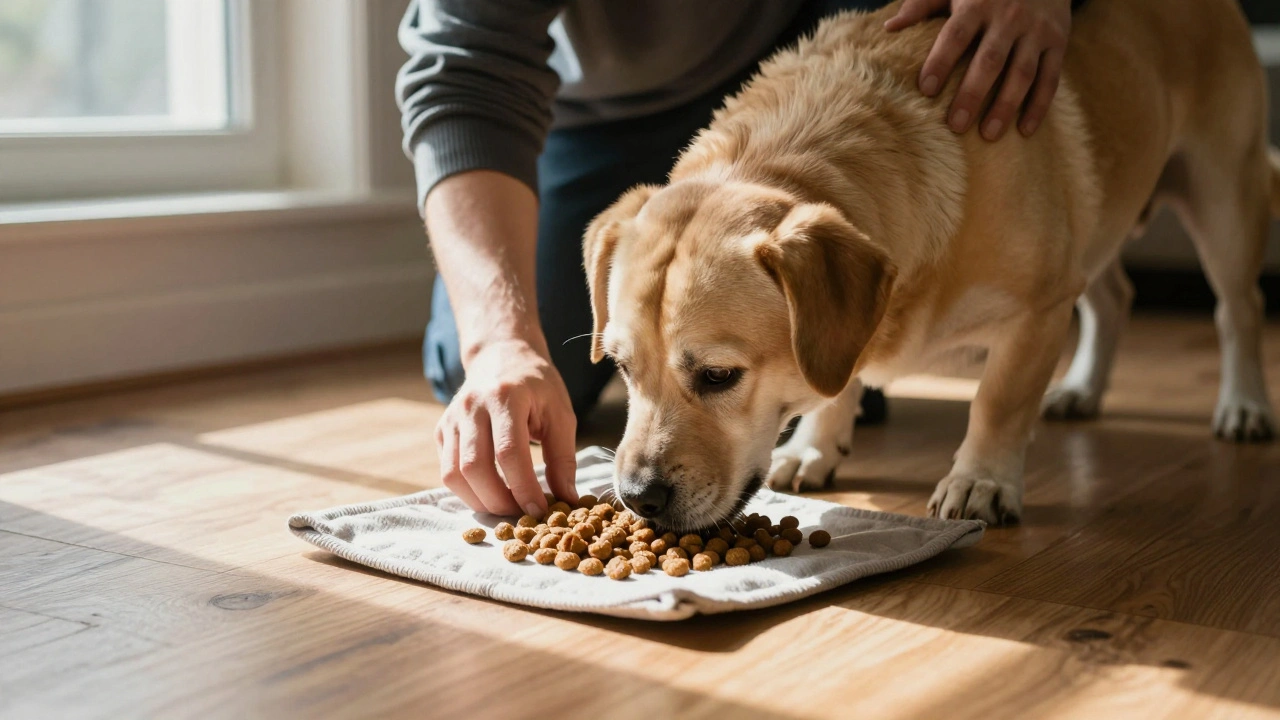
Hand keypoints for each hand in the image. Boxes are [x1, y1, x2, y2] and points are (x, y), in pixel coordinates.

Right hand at [436, 339, 578, 516]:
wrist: (501, 356)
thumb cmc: (537, 386)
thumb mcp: (561, 414)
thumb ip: (564, 458)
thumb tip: (568, 499)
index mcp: (505, 397)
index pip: (509, 452)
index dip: (524, 488)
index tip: (540, 510)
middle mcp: (472, 406)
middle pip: (475, 467)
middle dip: (499, 501)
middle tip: (523, 516)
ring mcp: (452, 418)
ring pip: (453, 474)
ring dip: (480, 501)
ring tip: (507, 509)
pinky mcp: (442, 430)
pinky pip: (447, 470)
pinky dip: (467, 491)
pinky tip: (490, 494)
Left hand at [885, 0, 1071, 139]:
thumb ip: (922, 4)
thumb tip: (889, 28)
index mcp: (978, 3)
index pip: (956, 35)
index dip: (941, 61)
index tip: (926, 90)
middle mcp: (1009, 17)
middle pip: (989, 60)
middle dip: (973, 93)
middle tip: (956, 126)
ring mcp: (1036, 30)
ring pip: (1022, 73)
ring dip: (1006, 105)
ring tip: (989, 135)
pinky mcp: (1058, 41)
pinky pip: (1050, 77)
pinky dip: (1039, 105)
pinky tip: (1024, 130)